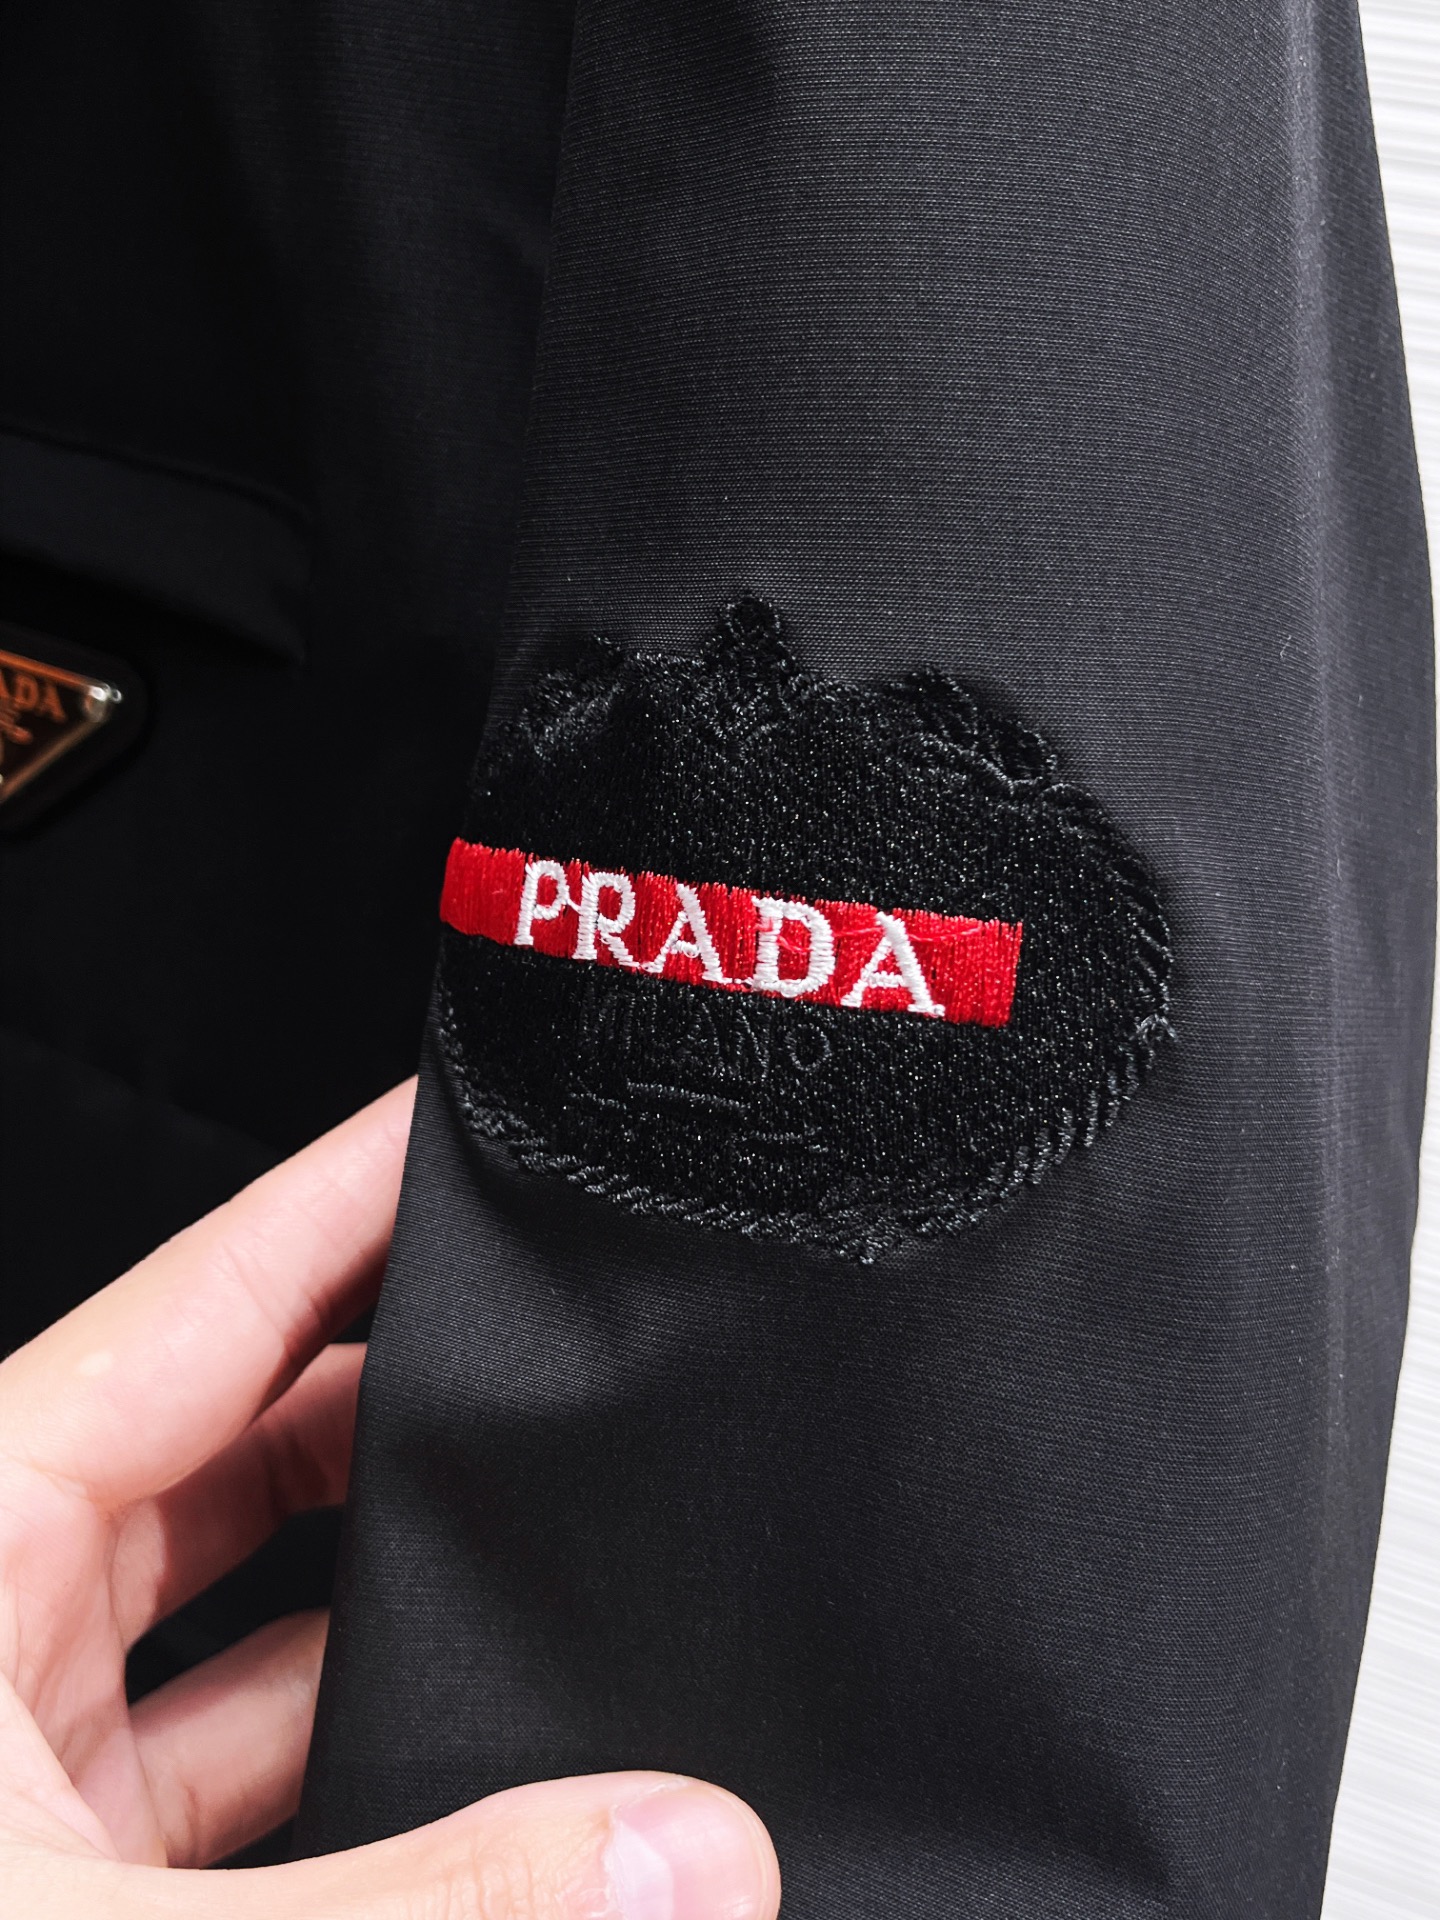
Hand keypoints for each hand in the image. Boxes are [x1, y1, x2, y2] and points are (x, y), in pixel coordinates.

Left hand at [0, 1082, 779, 1918]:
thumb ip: (425, 1909)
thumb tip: (684, 1853)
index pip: (203, 1298)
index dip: (342, 1198)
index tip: (464, 1131)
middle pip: (243, 1445)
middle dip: (404, 1402)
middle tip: (564, 1348)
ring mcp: (21, 1767)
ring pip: (250, 1625)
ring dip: (396, 1614)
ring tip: (566, 1578)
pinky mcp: (58, 1882)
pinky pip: (236, 1773)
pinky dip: (355, 1773)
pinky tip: (480, 1793)